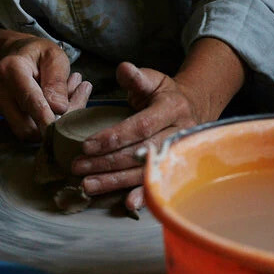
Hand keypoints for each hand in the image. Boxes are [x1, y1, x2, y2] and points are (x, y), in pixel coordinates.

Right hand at [0, 28, 91, 141]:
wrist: (14, 53)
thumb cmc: (36, 52)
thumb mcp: (53, 55)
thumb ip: (57, 80)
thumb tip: (59, 109)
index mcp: (10, 69)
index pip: (29, 100)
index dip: (47, 117)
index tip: (64, 124)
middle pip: (26, 125)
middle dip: (56, 123)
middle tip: (79, 99)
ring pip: (29, 131)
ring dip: (54, 123)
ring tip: (73, 96)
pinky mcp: (5, 116)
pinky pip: (28, 129)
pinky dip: (48, 123)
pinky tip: (61, 105)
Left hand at [71, 38, 245, 212]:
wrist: (195, 109)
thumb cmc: (165, 94)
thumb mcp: (153, 80)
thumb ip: (136, 77)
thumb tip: (123, 68)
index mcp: (172, 109)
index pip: (140, 126)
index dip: (114, 137)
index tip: (87, 146)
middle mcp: (179, 134)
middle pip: (140, 153)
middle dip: (107, 163)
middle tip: (78, 168)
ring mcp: (179, 154)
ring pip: (144, 171)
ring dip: (115, 182)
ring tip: (88, 186)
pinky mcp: (176, 168)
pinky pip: (158, 183)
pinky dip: (143, 195)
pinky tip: (128, 205)